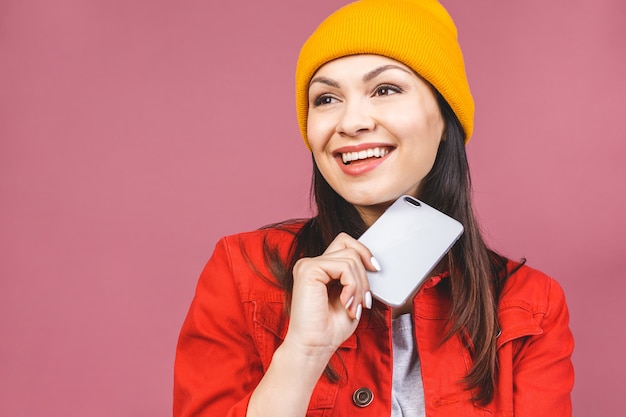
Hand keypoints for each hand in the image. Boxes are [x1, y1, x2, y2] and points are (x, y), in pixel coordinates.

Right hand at [284, 233, 378, 358]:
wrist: (315, 347)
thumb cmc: (331, 328)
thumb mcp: (351, 296)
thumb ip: (355, 276)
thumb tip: (372, 261)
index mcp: (321, 269)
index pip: (345, 242)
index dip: (363, 252)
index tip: (375, 269)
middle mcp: (312, 264)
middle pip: (350, 248)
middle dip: (364, 275)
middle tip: (363, 300)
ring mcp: (308, 265)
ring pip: (350, 258)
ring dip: (359, 286)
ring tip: (354, 306)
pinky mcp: (308, 269)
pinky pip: (344, 267)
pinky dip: (352, 286)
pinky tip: (346, 303)